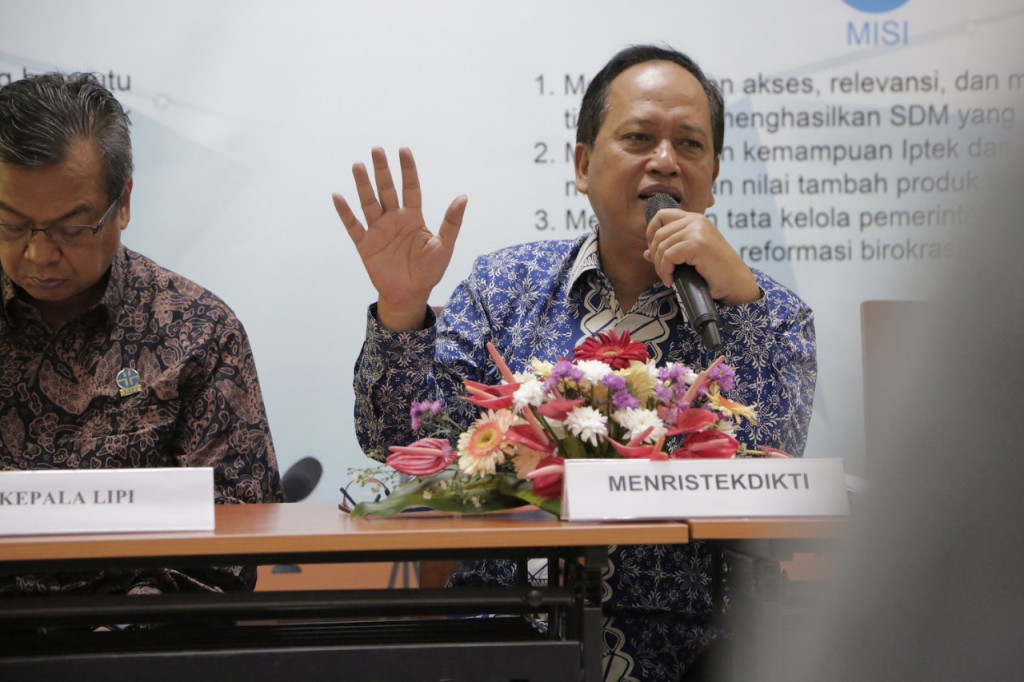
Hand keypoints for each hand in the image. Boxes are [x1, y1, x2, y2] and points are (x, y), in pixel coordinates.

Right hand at [333, 147, 467, 330]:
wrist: (411, 294)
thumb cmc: (429, 271)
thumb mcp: (444, 246)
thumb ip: (451, 222)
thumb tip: (463, 197)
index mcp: (413, 217)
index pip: (410, 188)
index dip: (407, 169)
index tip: (403, 150)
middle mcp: (394, 219)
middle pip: (387, 190)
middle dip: (382, 170)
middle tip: (376, 149)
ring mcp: (378, 230)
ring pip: (369, 203)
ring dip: (363, 185)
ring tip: (358, 165)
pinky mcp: (366, 245)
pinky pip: (353, 226)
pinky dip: (346, 212)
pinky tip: (338, 196)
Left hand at [644, 208, 759, 305]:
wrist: (736, 283)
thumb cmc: (715, 272)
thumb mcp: (689, 257)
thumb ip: (669, 250)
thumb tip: (646, 253)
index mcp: (695, 219)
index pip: (661, 215)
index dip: (651, 232)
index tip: (655, 252)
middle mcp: (696, 220)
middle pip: (658, 234)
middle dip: (655, 256)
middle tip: (663, 272)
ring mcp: (698, 230)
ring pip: (662, 247)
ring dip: (661, 267)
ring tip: (669, 278)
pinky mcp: (697, 244)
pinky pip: (668, 256)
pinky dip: (665, 271)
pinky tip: (672, 281)